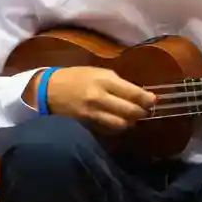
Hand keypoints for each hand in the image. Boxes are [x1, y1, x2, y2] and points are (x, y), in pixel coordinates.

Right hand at [41, 66, 155, 132]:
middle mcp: (100, 97)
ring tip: (132, 117)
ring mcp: (93, 113)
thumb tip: (138, 93)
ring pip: (121, 124)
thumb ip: (117, 82)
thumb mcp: (97, 72)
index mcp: (103, 80)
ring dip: (130, 122)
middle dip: (141, 112)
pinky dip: (117, 127)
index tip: (153, 101)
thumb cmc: (75, 77)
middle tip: (145, 110)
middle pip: (130, 111)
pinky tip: (118, 122)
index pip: (132, 93)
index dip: (146, 99)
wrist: (48, 90)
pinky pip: (109, 129)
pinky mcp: (88, 125)